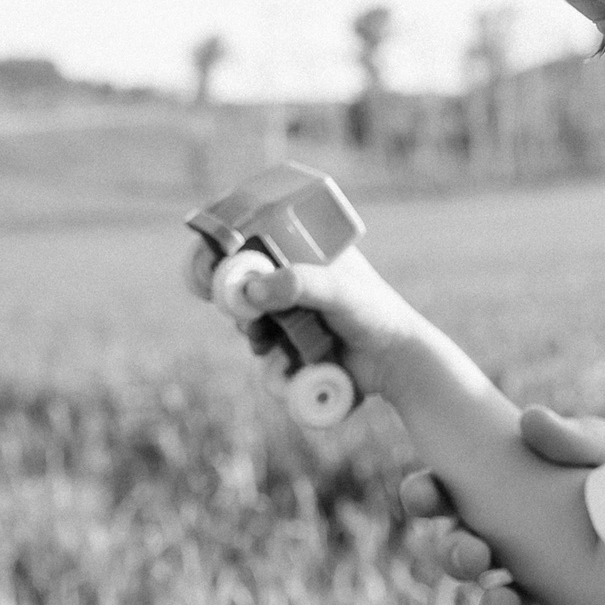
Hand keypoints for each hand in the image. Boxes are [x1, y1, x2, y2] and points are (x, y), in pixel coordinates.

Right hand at [182, 237, 432, 400]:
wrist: (397, 365)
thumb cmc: (375, 314)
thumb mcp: (338, 290)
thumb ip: (297, 284)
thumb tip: (249, 292)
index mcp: (300, 250)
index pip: (246, 239)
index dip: (219, 251)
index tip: (207, 269)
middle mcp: (290, 280)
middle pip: (237, 284)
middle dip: (234, 302)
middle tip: (247, 314)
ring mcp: (289, 315)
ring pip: (247, 323)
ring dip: (252, 334)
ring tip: (269, 341)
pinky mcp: (291, 349)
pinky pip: (263, 355)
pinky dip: (269, 361)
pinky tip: (288, 364)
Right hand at [399, 405, 604, 604]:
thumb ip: (573, 439)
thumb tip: (529, 421)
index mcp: (516, 493)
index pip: (453, 496)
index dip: (428, 496)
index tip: (421, 493)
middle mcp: (525, 544)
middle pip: (467, 556)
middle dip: (458, 556)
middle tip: (473, 553)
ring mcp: (555, 587)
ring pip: (504, 604)